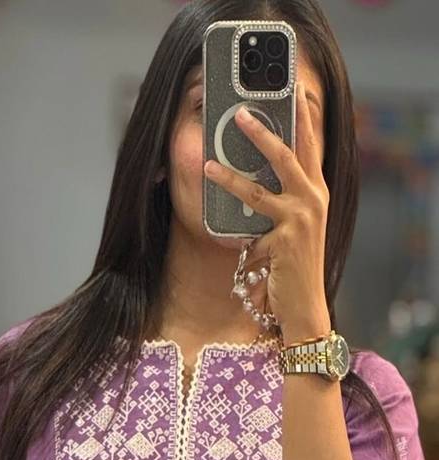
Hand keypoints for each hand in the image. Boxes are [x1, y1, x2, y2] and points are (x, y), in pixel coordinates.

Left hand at [203, 80, 330, 343]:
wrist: (305, 305)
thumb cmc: (294, 267)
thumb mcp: (291, 227)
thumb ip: (279, 201)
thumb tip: (249, 181)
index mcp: (317, 192)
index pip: (310, 145)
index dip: (303, 116)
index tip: (294, 90)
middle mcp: (314, 200)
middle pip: (288, 154)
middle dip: (263, 130)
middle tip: (240, 111)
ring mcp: (301, 219)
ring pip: (259, 189)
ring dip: (230, 176)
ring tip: (207, 165)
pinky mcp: (286, 240)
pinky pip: (250, 228)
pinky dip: (234, 231)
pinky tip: (219, 232)